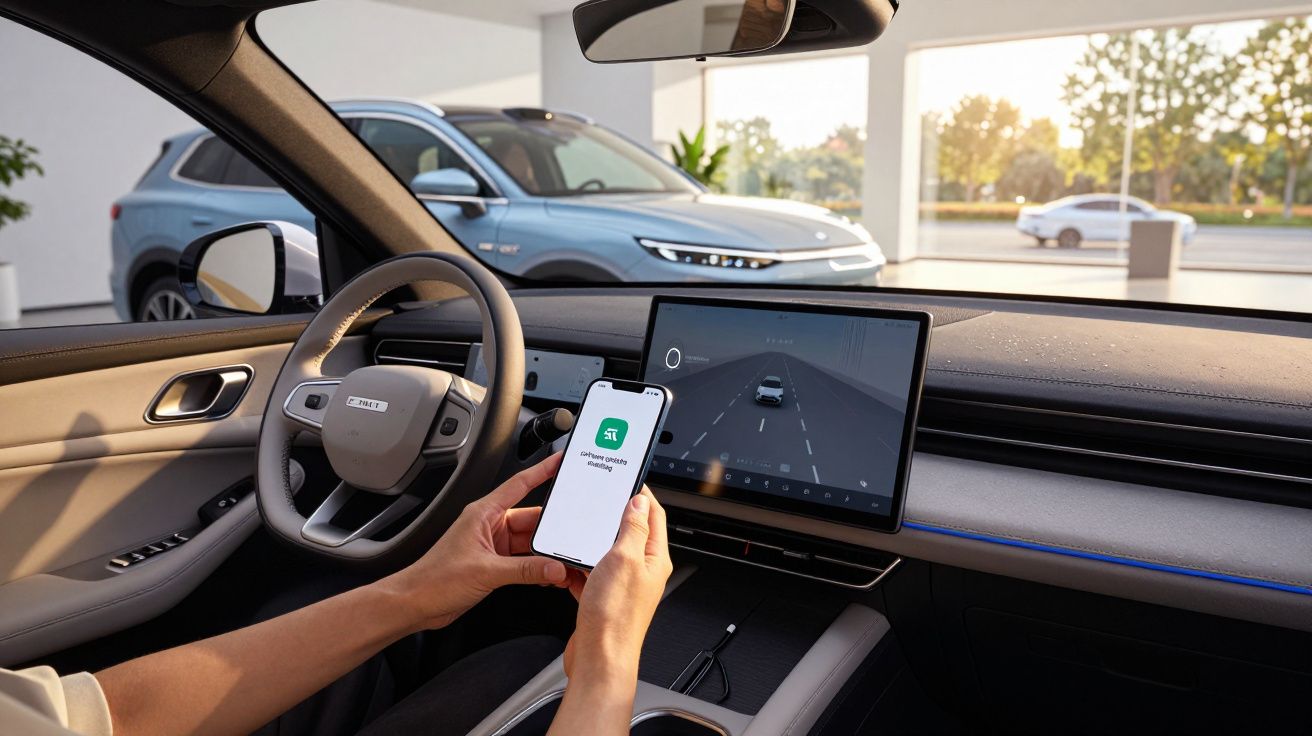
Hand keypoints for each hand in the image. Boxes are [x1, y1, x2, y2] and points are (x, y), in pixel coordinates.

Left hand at [382, 453, 568, 631]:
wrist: (416, 603)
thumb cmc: (435, 579)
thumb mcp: (485, 572)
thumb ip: (525, 570)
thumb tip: (554, 568)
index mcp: (483, 514)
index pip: (519, 485)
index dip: (542, 471)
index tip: (560, 463)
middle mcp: (489, 525)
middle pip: (531, 519)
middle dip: (552, 529)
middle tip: (572, 536)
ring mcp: (493, 545)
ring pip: (529, 542)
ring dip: (545, 552)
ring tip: (563, 561)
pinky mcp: (494, 564)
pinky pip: (524, 560)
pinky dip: (537, 567)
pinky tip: (548, 575)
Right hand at [562, 488, 672, 684]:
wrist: (599, 659)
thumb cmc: (615, 617)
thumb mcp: (624, 559)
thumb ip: (632, 528)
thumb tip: (639, 502)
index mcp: (654, 559)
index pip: (654, 515)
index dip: (642, 494)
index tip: (629, 479)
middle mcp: (642, 572)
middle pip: (631, 532)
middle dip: (614, 515)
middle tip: (601, 500)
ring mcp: (623, 586)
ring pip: (607, 553)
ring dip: (592, 541)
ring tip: (580, 531)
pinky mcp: (604, 599)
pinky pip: (591, 573)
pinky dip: (578, 566)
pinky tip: (567, 565)